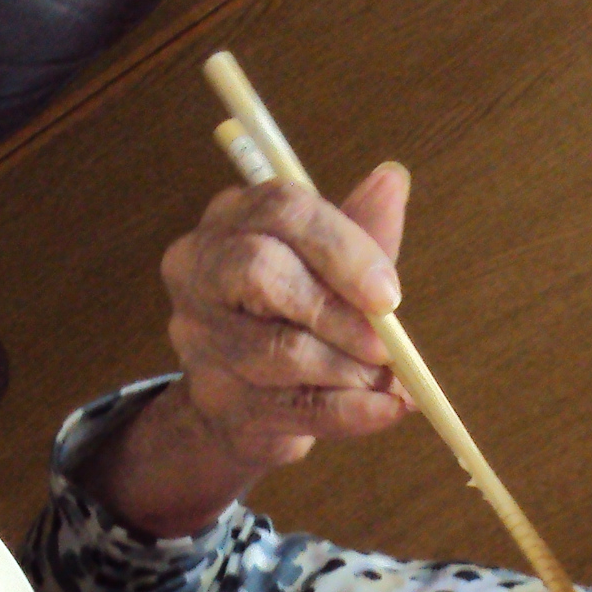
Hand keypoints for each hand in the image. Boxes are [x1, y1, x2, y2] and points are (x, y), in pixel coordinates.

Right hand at [88, 165, 414, 537]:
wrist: (247, 400)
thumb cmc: (294, 315)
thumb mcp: (331, 265)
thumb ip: (362, 229)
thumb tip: (392, 180)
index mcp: (232, 219)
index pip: (281, 210)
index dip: (342, 249)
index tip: (389, 294)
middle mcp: (199, 269)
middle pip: (260, 271)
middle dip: (335, 312)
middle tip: (387, 345)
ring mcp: (198, 337)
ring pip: (276, 350)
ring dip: (348, 369)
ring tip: (392, 382)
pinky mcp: (214, 399)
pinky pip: (290, 405)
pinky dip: (348, 412)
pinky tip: (385, 409)